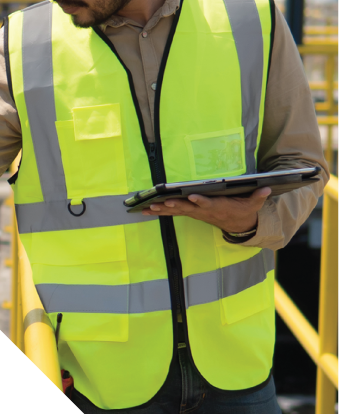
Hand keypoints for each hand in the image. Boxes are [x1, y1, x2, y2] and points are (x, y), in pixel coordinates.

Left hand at [141, 186, 270, 233]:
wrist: (238, 225)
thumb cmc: (243, 210)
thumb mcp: (253, 204)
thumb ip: (258, 196)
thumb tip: (266, 188)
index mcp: (218, 207)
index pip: (208, 203)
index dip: (200, 201)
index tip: (192, 197)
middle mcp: (204, 211)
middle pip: (187, 208)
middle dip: (174, 206)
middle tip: (161, 203)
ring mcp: (196, 213)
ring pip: (177, 211)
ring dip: (162, 210)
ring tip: (147, 208)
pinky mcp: (191, 213)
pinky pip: (173, 212)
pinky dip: (161, 211)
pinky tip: (147, 210)